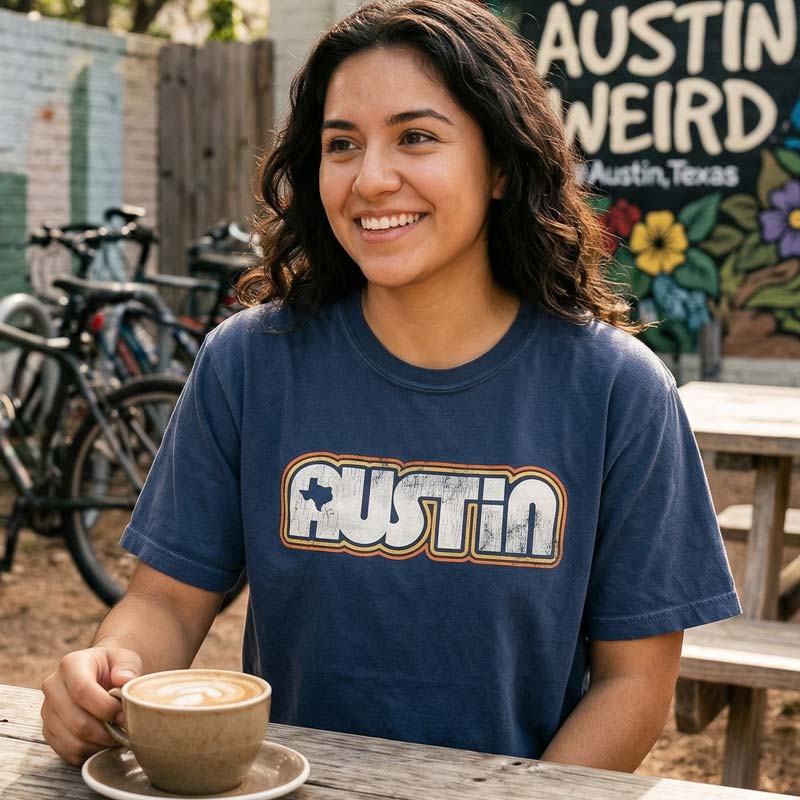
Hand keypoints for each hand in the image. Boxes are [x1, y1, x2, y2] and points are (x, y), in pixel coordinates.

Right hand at [41, 647, 142, 764]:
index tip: (124, 715)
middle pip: (76, 721)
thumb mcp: (125, 659)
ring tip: (117, 737)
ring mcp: (47, 711)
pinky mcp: (48, 731)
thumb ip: (128, 667)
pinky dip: (89, 753)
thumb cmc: (113, 667)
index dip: (105, 708)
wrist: (98, 675)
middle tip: (125, 731)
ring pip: (71, 741)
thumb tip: (124, 680)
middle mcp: (53, 687)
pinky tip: (104, 743)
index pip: (82, 691)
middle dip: (105, 731)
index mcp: (71, 665)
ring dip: (98, 744)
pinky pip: (67, 752)